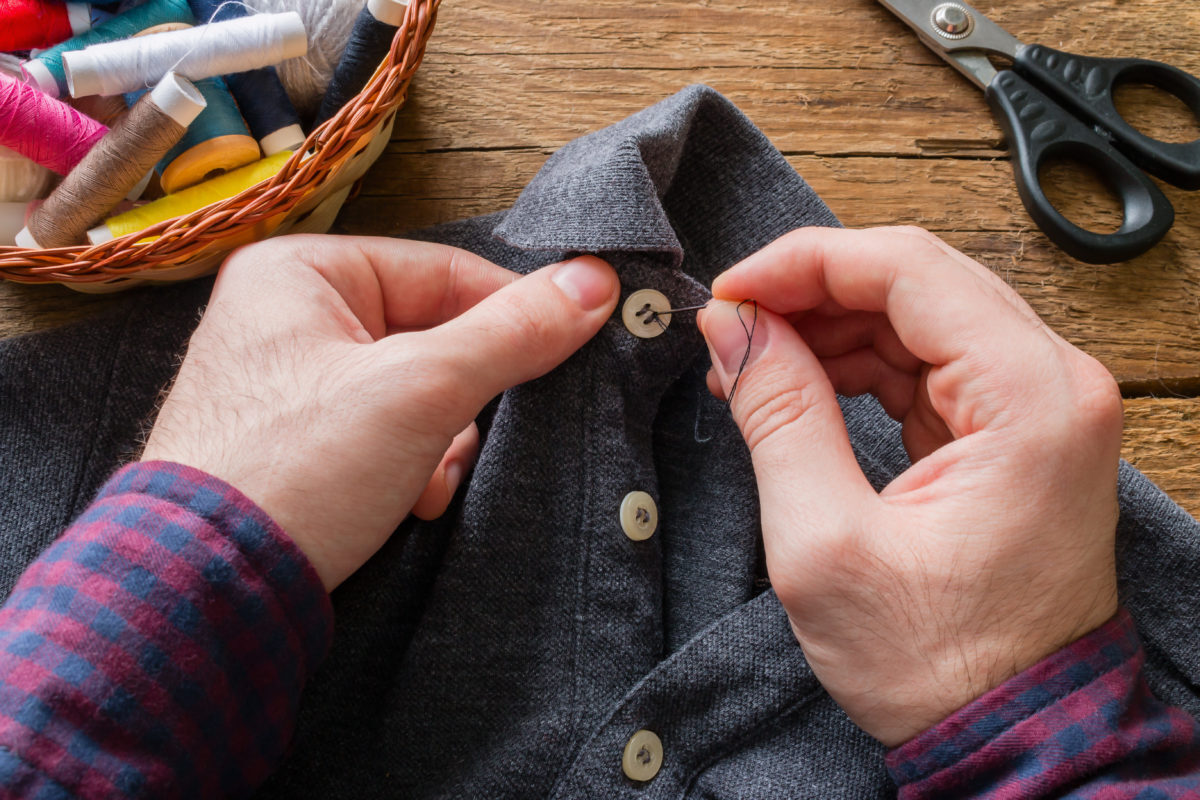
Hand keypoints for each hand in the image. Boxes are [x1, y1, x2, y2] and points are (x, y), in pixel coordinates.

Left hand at [142, 235, 617, 589]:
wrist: (208, 592)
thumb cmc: (297, 470)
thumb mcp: (421, 391)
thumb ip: (511, 334)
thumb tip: (595, 284)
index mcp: (300, 272)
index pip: (444, 272)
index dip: (511, 316)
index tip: (565, 352)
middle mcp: (288, 317)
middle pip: (432, 337)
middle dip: (462, 401)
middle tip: (466, 437)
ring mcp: (289, 384)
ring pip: (415, 393)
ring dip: (440, 443)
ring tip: (423, 481)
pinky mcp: (296, 442)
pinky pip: (384, 434)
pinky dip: (409, 468)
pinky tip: (404, 502)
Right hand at [698, 227, 1120, 745]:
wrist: (1010, 733)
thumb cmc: (937, 662)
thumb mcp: (825, 543)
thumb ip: (777, 414)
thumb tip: (733, 327)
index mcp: (1031, 399)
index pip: (907, 269)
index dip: (803, 264)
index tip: (731, 293)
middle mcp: (1055, 385)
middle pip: (917, 281)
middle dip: (811, 294)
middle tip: (732, 330)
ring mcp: (1042, 406)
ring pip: (919, 317)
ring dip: (829, 330)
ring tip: (754, 367)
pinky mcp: (1018, 431)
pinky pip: (931, 364)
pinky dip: (860, 366)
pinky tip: (802, 387)